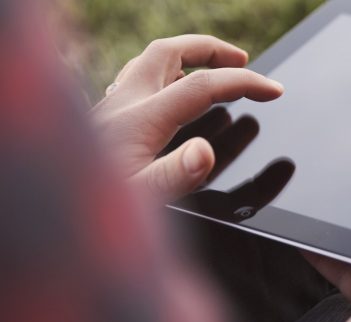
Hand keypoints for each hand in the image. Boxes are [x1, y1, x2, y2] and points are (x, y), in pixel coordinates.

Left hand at [90, 35, 283, 201]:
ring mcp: (111, 106)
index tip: (274, 90)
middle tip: (243, 61)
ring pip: (151, 61)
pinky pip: (139, 79)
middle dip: (212, 50)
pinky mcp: (104, 118)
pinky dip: (166, 75)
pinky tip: (171, 95)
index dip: (245, 84)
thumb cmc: (87, 209)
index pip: (203, 86)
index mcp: (140, 118)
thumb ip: (174, 175)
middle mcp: (123, 102)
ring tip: (214, 69)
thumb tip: (205, 152)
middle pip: (170, 52)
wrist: (44, 206)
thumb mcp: (139, 199)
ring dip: (188, 57)